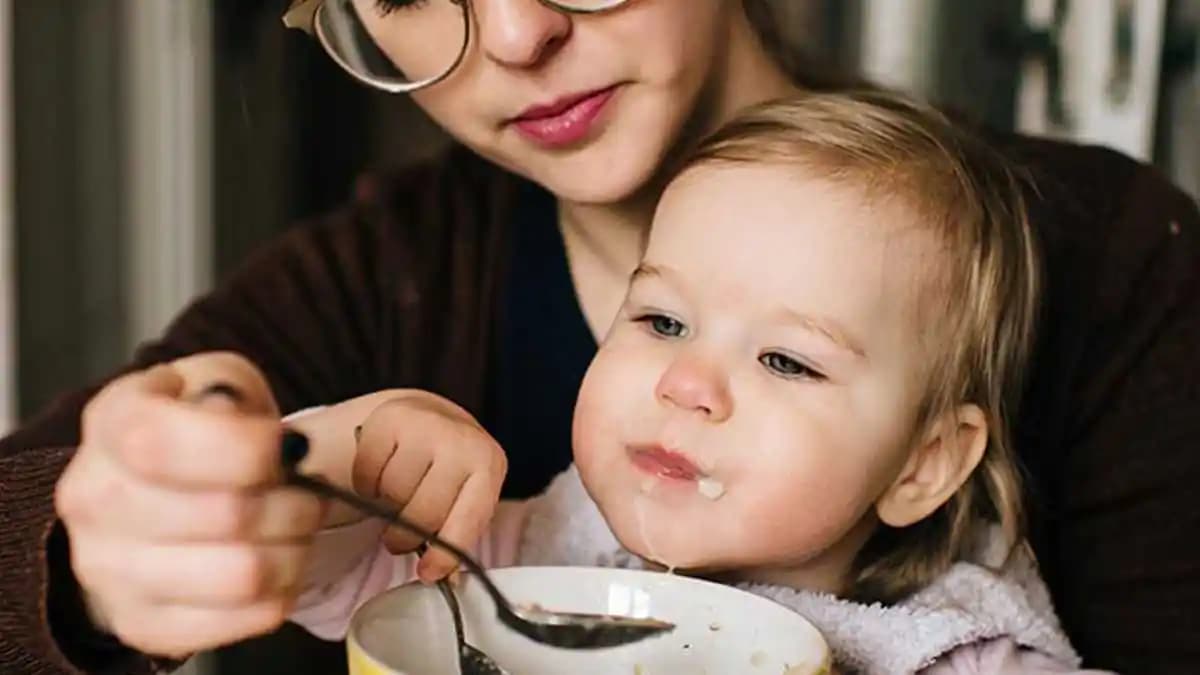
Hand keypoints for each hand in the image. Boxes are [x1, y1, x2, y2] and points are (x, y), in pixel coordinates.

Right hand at [54, 352, 324, 657]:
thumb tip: (234, 420)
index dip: (246, 448)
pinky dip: (282, 591)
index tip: (282, 446)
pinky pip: (244, 619)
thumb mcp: (220, 386)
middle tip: (305, 492)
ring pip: (241, 574)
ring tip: (295, 528)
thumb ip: (231, 392)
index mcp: (111, 422)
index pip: (162, 442)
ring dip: (294, 549)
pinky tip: (277, 563)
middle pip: (225, 514)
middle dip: (293, 501)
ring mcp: (108, 569)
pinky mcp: (141, 623)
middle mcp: (93, 498)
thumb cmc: (202, 433)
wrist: (156, 496)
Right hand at [353, 391, 506, 582]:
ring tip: (397, 498)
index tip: (428, 574)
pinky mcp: (388, 419)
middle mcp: (460, 441)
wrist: (430, 417)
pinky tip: (382, 475)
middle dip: (407, 537)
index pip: (469, 518)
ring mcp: (425, 426)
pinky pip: (366, 473)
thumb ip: (457, 534)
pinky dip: (367, 485)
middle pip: (424, 512)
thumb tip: (443, 579)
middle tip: (400, 540)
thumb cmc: (450, 469)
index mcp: (488, 465)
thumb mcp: (465, 496)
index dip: (447, 552)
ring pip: (393, 493)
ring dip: (387, 506)